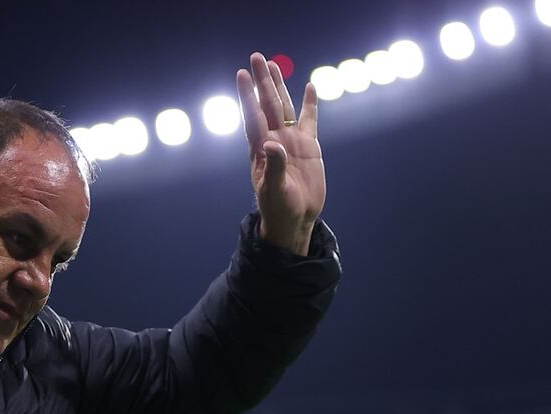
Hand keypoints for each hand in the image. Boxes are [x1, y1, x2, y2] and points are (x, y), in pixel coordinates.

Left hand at [237, 52, 325, 255]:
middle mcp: (274, 139)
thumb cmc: (279, 207)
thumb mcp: (274, 189)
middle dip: (262, 81)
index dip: (247, 95)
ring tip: (274, 65)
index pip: (252, 116)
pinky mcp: (309, 147)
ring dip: (279, 86)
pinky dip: (309, 104)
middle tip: (256, 57)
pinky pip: (309, 120)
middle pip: (267, 104)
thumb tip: (271, 143)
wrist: (295, 219)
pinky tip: (309, 88)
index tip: (241, 75)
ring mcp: (291, 141)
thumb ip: (274, 166)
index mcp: (261, 149)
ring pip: (284, 107)